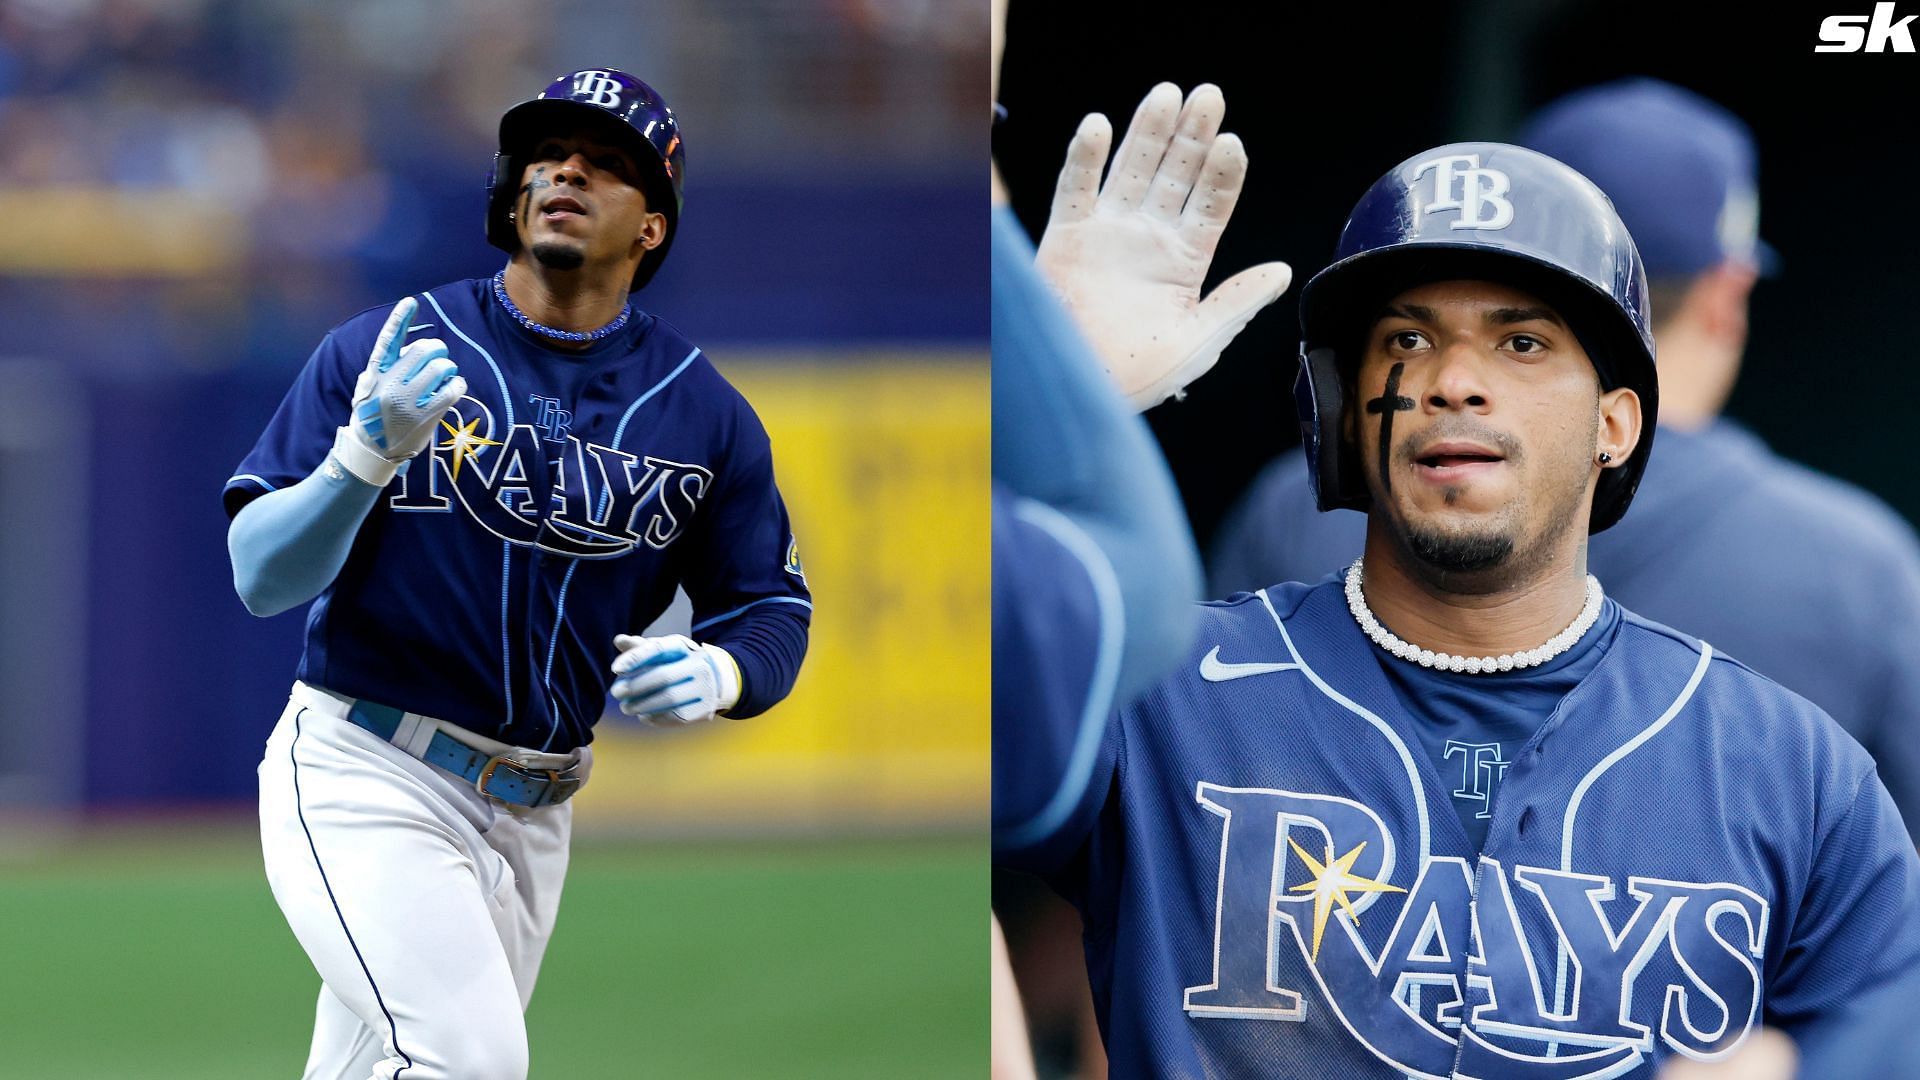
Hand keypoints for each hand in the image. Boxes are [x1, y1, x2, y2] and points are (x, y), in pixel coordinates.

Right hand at [331, 297, 467, 485]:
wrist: (372, 451)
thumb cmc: (373, 414)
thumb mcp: (370, 386)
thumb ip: (387, 366)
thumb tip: (411, 346)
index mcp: (376, 372)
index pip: (388, 339)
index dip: (400, 319)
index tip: (410, 301)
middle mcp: (391, 383)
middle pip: (426, 349)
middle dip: (438, 351)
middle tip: (437, 362)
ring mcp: (408, 400)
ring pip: (443, 366)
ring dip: (448, 370)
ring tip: (441, 381)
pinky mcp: (426, 415)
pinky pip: (454, 388)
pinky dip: (458, 385)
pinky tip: (452, 390)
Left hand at [610, 633, 741, 726]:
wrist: (715, 678)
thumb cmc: (679, 662)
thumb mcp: (663, 651)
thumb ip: (640, 648)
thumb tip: (618, 640)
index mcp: (685, 647)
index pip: (659, 649)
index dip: (636, 658)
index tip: (616, 669)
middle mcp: (698, 665)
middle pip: (664, 676)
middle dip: (636, 686)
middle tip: (616, 692)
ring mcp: (703, 688)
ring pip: (669, 699)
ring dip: (642, 705)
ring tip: (626, 707)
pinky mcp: (703, 709)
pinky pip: (675, 716)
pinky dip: (655, 717)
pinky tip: (642, 715)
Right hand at [1034, 83, 1290, 410]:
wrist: (1079, 389)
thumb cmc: (1139, 376)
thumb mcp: (1199, 342)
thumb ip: (1236, 303)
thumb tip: (1282, 273)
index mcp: (1185, 260)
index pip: (1211, 205)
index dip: (1222, 174)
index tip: (1232, 144)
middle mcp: (1149, 237)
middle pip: (1175, 174)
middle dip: (1191, 135)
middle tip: (1208, 96)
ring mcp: (1108, 232)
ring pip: (1131, 169)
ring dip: (1148, 132)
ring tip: (1166, 95)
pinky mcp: (1067, 237)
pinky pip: (1076, 189)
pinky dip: (1085, 158)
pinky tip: (1099, 127)